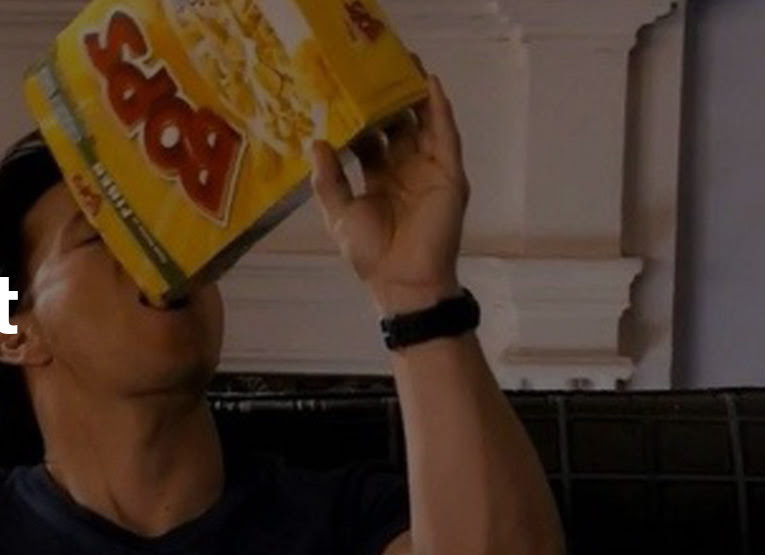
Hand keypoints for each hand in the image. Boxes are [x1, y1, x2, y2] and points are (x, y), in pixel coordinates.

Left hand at [310, 72, 468, 315]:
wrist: (403, 281)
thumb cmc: (371, 254)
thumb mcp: (340, 213)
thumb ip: (328, 180)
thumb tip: (314, 143)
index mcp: (379, 179)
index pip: (370, 139)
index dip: (360, 117)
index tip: (344, 92)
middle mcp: (404, 170)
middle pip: (398, 125)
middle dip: (389, 98)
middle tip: (375, 67)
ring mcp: (429, 170)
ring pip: (423, 123)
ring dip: (416, 94)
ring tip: (406, 63)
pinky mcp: (449, 174)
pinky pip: (446, 136)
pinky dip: (440, 110)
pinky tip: (431, 86)